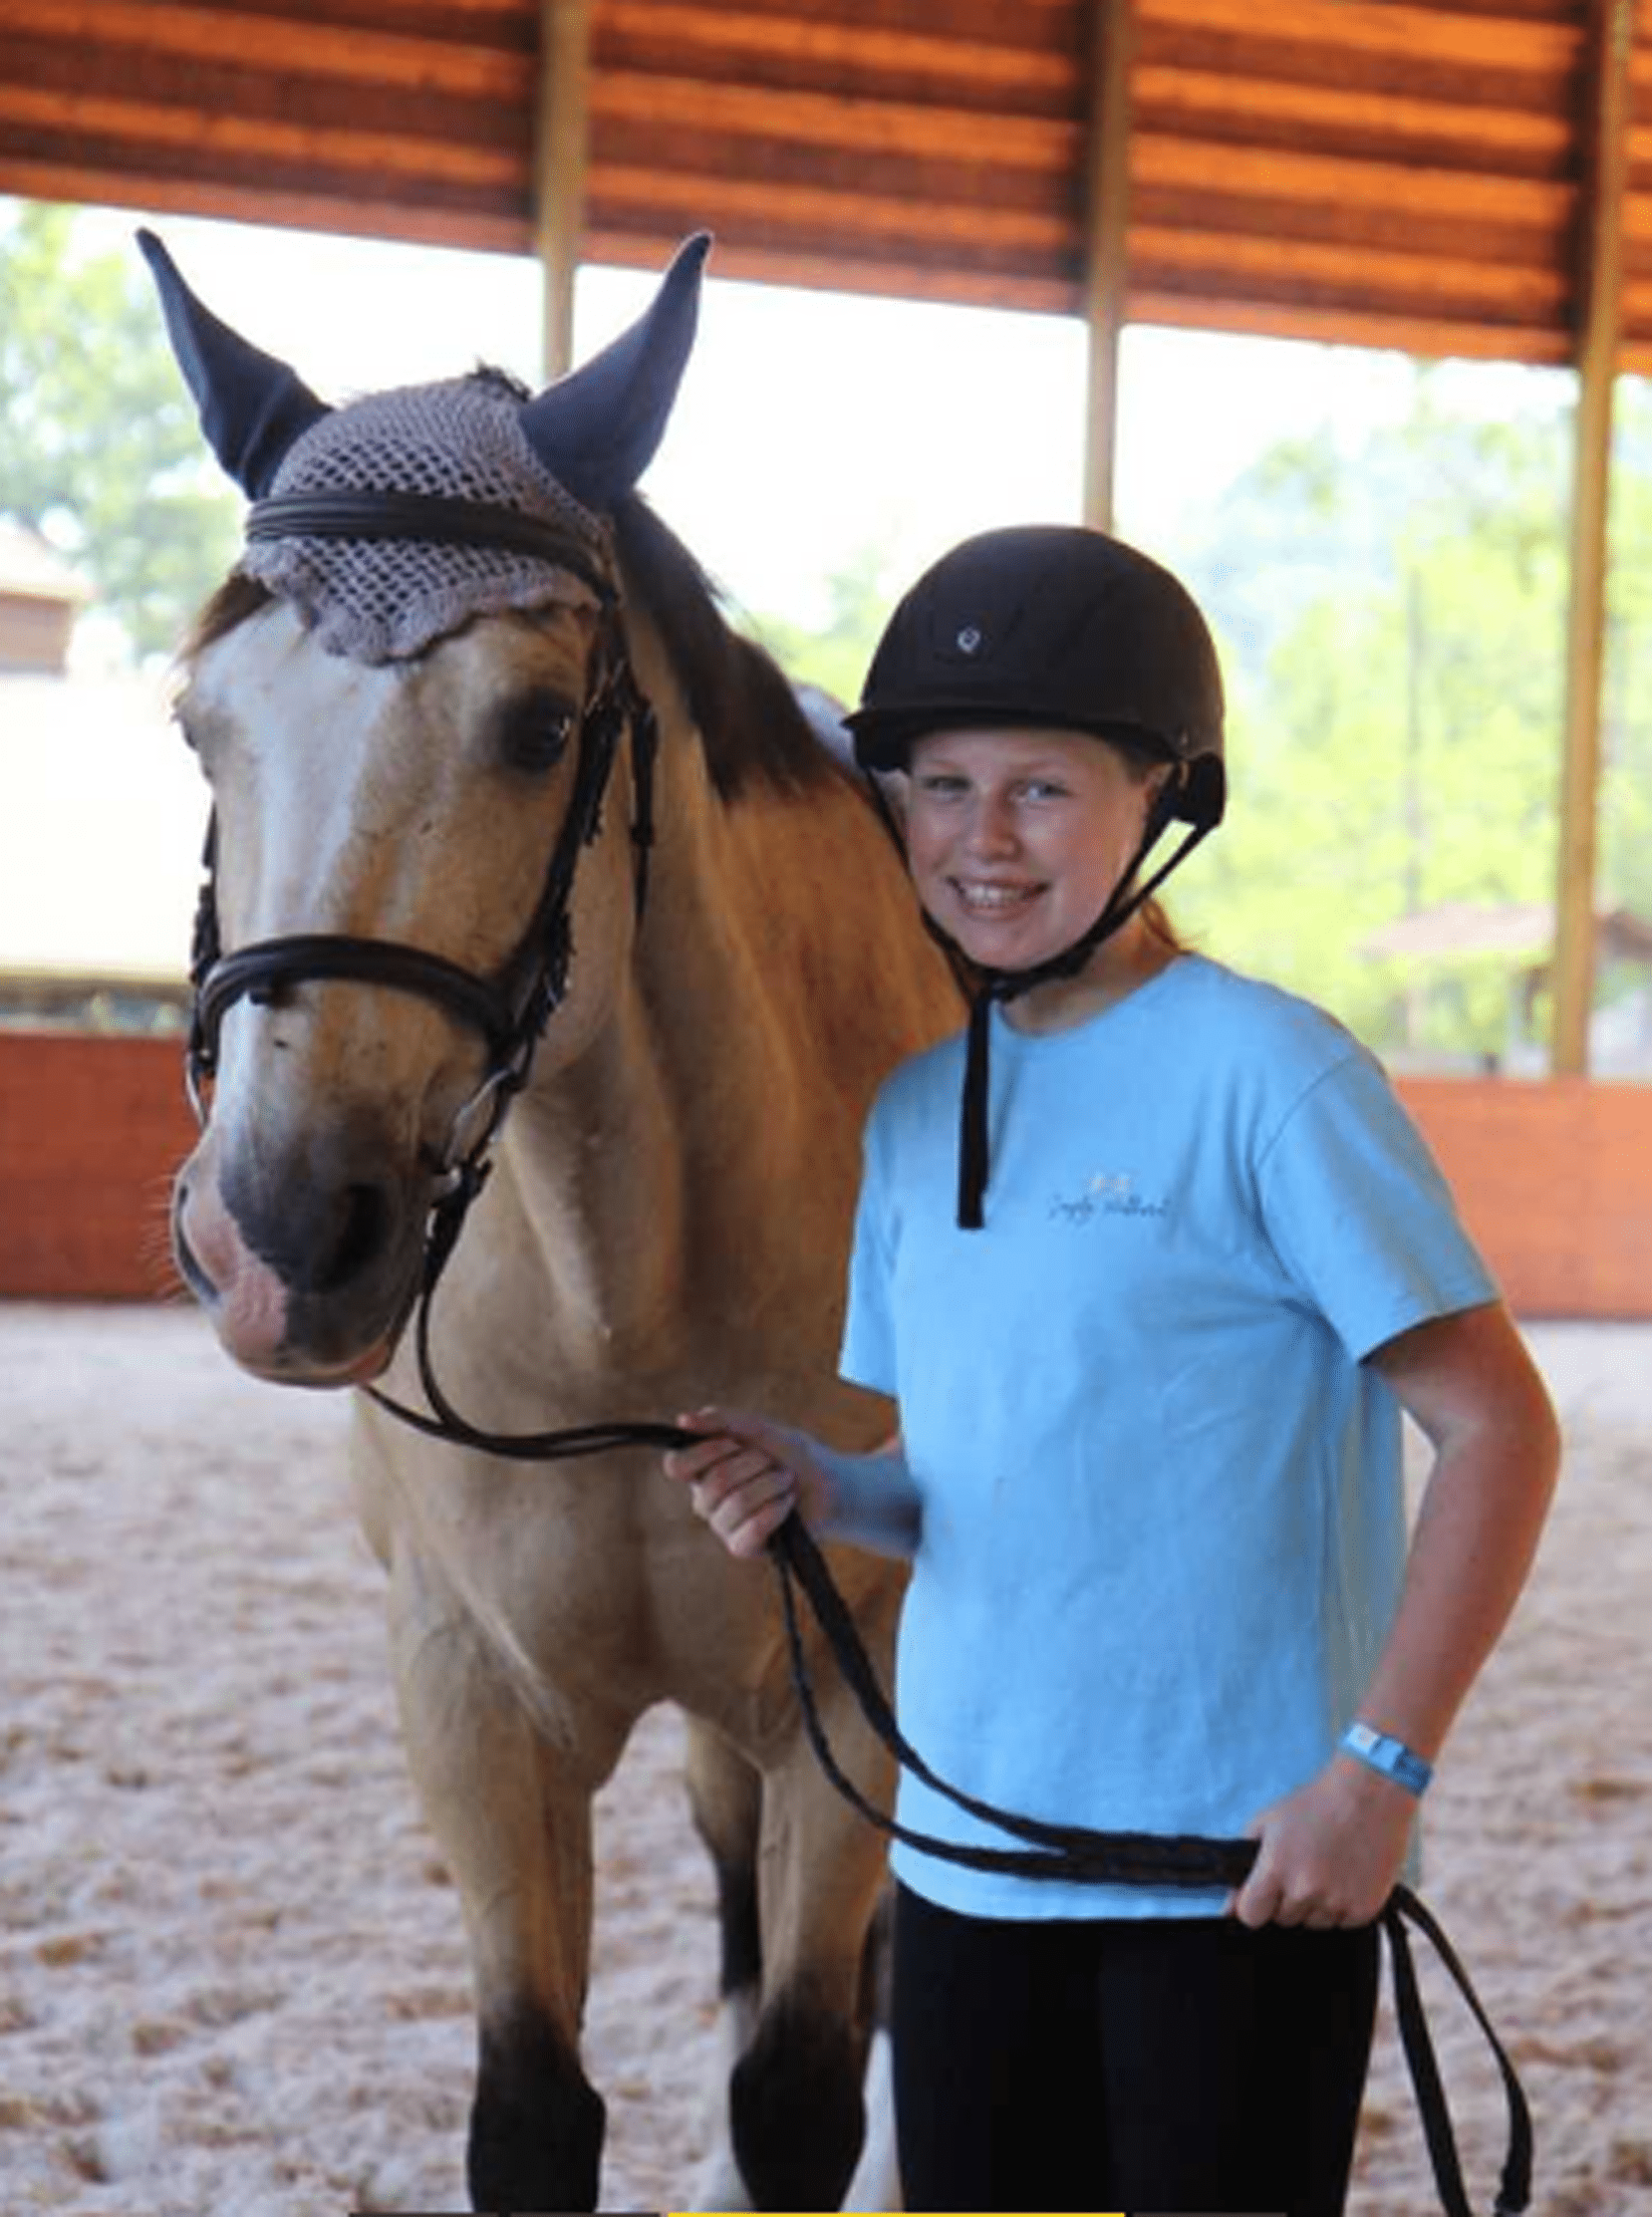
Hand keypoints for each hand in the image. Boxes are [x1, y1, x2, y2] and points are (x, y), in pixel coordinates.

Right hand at [663, 1406, 835, 1559]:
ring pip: (735, 1504)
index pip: (677, 1465)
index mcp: (704, 1469)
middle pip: (713, 1483)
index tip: (735, 1443)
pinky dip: (775, 1511)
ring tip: (786, 1482)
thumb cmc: (795, 1456)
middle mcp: (707, 1500)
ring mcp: (723, 1526)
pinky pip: (750, 1531)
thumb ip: (723, 1421)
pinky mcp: (743, 1547)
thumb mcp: (761, 1429)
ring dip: (771, 1485)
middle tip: (773, 1463)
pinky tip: (787, 1505)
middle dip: (753, 1465)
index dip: (705, 1452)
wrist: (833, 1486)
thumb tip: (684, 1420)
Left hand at [1230, 1756, 1415, 1929]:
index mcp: (1276, 1868)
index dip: (1253, 1905)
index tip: (1260, 1896)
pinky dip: (1342, 1907)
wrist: (1368, 1796)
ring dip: (1315, 1905)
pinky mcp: (1364, 1909)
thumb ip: (1244, 1861)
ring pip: (1313, 1923)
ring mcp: (1337, 1902)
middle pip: (1283, 1919)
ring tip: (1326, 1870)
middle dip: (1286, 1899)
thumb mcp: (1267, 1821)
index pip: (1250, 1916)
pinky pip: (1343, 1924)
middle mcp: (1305, 1890)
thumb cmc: (1317, 1804)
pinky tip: (1346, 1878)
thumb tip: (1230, 1903)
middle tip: (1301, 1870)